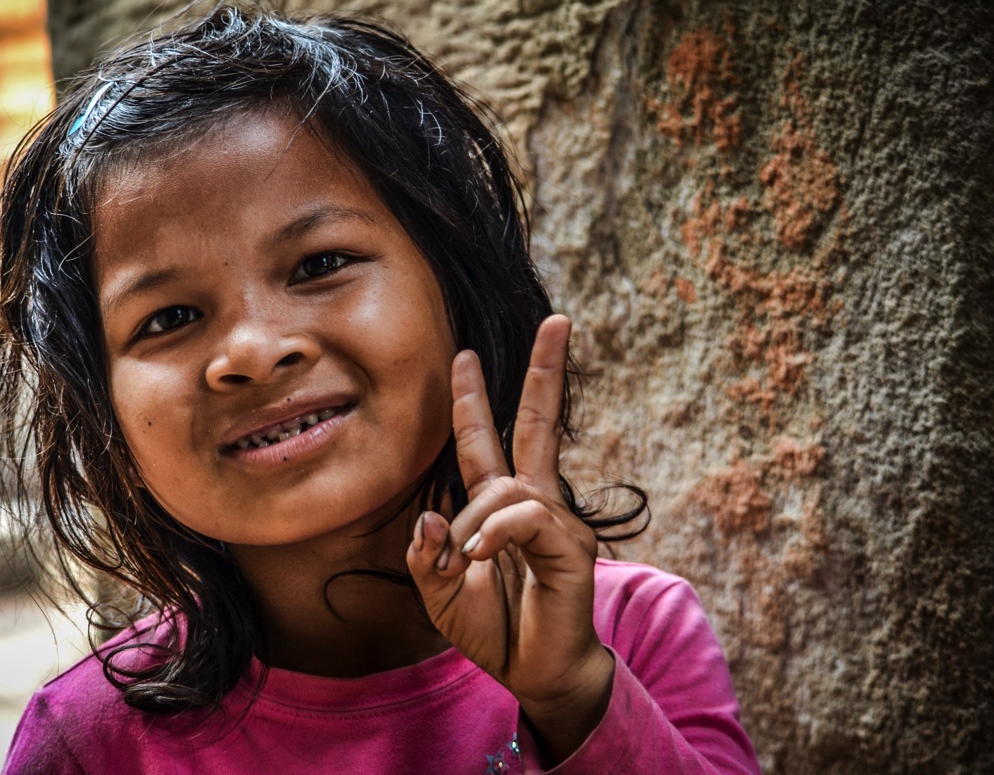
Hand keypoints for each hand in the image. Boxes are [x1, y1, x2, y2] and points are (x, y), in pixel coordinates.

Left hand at [406, 315, 614, 762]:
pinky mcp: (568, 547)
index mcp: (499, 506)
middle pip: (539, 424)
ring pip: (505, 487)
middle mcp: (532, 502)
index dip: (473, 400)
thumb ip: (425, 556)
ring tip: (468, 562)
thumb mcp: (439, 593)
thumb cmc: (494, 629)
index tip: (462, 355)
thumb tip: (426, 517)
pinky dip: (495, 533)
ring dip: (473, 523)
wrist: (535, 672)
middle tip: (558, 321)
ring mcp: (555, 521)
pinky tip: (483, 556)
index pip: (485, 441)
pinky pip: (525, 516)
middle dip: (545, 371)